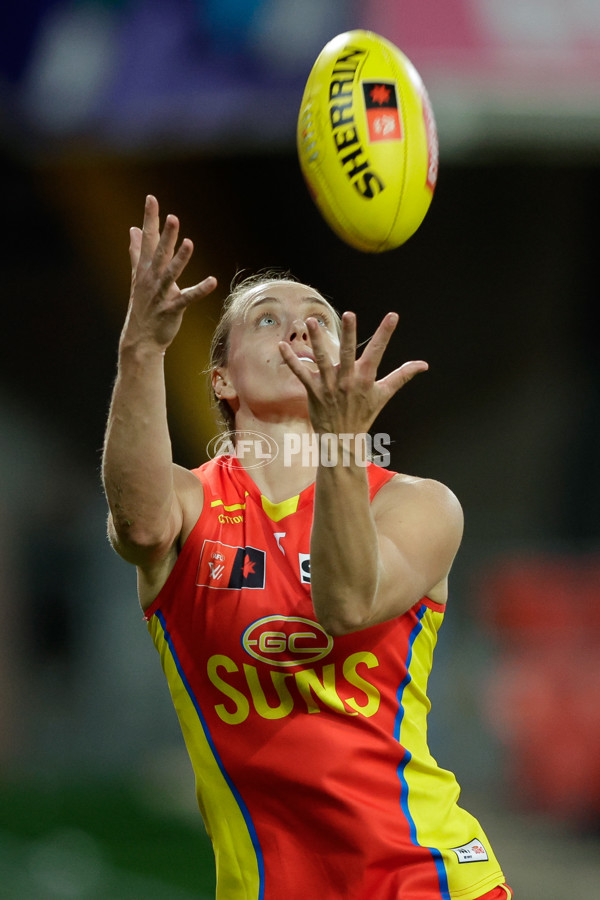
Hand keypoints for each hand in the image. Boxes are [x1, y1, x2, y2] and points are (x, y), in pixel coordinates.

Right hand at [123, 195, 216, 350]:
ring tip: (189, 243)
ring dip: (180, 259)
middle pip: (159, 253)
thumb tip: (133, 230)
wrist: (140, 337)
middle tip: (172, 217)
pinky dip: (200, 290)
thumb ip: (136, 251)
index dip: (150, 219)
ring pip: (171, 273)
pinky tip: (213, 281)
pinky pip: (187, 298)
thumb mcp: (137, 275)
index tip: (151, 198)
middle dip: (165, 235)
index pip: (147, 239)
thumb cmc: (142, 304)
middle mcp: (151, 278)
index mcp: (144, 268)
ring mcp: (160, 294)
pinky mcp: (171, 309)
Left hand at [278, 311, 427, 436]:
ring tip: (311, 321)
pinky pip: (301, 373)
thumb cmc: (364, 414)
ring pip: (322, 359)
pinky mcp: (314, 391)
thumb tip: (424, 364)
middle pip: (348, 353)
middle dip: (349, 334)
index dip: (385, 333)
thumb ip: (402, 376)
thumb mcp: (384, 394)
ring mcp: (329, 385)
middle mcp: (348, 380)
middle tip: (350, 314)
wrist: (342, 438)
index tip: (393, 316)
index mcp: (366, 378)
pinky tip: (282, 346)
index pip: (378, 351)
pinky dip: (291, 360)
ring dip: (316, 340)